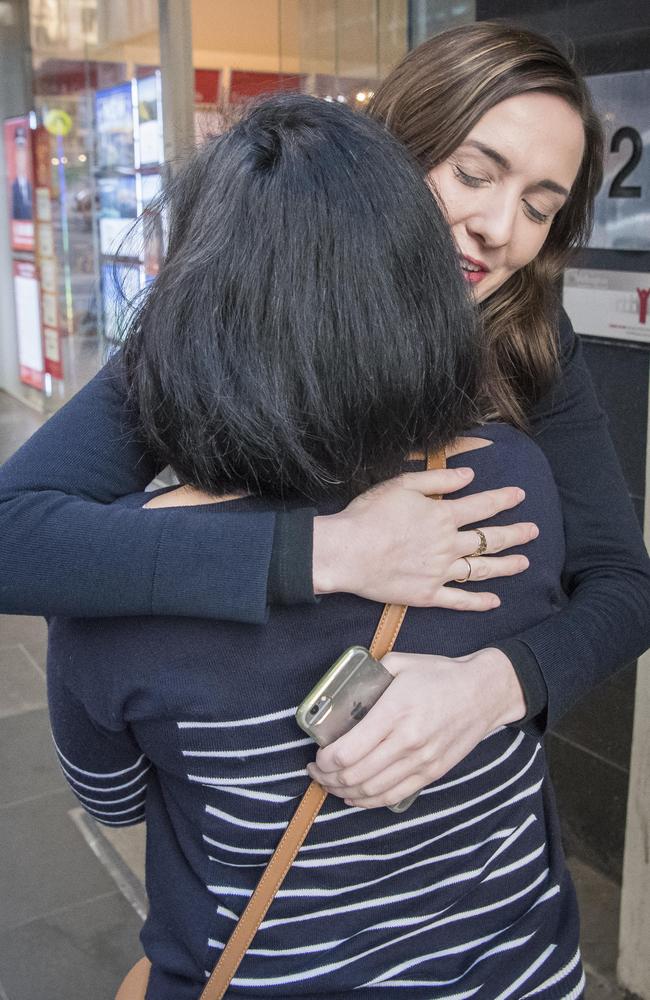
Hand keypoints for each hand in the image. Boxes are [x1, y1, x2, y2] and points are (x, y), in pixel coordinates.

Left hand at [307, 648, 526, 808]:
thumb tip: (343, 688)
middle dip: (327, 778)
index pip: (347, 751)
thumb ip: (370, 675)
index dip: (324, 760)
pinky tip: (354, 796)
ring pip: (371, 791)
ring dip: (343, 792)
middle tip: (316, 771)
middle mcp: (407, 742)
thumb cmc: (440, 675)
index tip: (316, 754)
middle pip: (354, 775)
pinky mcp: (432, 773)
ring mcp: (421, 761)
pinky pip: (393, 796)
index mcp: (395, 712)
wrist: (484, 692)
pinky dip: (369, 801)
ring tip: (330, 783)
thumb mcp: (401, 663)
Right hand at [312, 468, 537, 609]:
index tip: (520, 496)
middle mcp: (448, 545)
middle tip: (533, 531)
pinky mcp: (428, 595)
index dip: (503, 499)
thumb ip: (439, 479)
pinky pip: (459, 600)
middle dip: (515, 533)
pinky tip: (494, 601)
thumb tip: (469, 475)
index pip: (482, 506)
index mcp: (443, 515)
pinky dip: (478, 602)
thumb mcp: (403, 484)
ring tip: (524, 563)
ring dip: (506, 566)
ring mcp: (440, 572)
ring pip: (481, 569)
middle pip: (490, 539)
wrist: (347, 551)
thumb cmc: (370, 514)